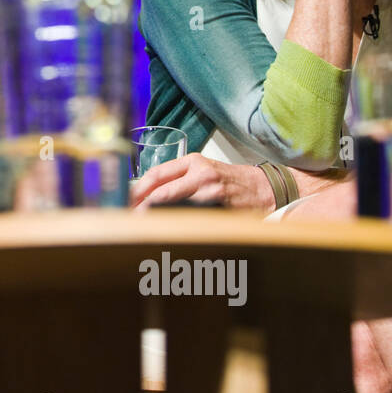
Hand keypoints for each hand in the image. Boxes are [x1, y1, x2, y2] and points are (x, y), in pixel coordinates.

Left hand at [129, 153, 273, 212]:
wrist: (265, 188)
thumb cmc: (231, 180)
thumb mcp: (204, 170)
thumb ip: (179, 178)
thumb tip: (147, 194)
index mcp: (193, 161)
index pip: (156, 174)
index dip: (138, 189)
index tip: (126, 200)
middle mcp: (201, 173)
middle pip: (162, 191)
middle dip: (142, 206)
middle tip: (128, 217)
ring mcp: (211, 191)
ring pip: (174, 206)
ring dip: (156, 218)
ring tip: (142, 226)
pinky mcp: (220, 207)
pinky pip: (192, 218)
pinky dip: (177, 225)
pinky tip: (168, 231)